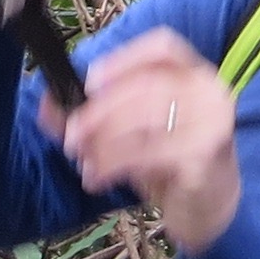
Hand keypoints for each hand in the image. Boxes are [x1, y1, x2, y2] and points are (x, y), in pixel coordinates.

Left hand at [44, 29, 239, 256]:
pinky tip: (98, 179)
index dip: (123, 59)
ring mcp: (212, 122)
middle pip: (145, 86)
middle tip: (72, 138)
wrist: (210, 212)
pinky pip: (148, 153)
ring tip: (85, 163)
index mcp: (193, 75)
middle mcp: (209, 91)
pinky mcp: (205, 156)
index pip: (163, 46)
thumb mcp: (131, 136)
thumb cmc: (170, 166)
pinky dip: (114, 164)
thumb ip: (93, 117)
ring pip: (144, 118)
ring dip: (103, 142)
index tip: (90, 81)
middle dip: (99, 112)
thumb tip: (47, 105)